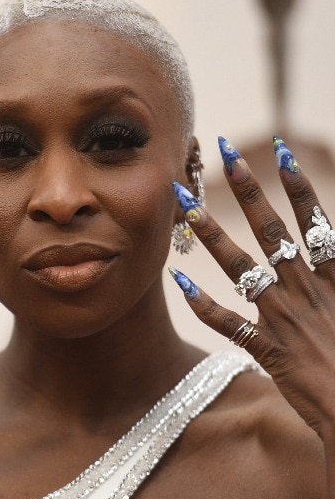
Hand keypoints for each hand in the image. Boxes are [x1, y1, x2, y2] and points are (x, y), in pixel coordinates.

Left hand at [169, 137, 334, 439]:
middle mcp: (306, 291)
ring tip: (188, 207)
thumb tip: (332, 240)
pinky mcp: (268, 347)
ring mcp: (284, 318)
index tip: (280, 151)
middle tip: (224, 156)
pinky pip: (228, 323)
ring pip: (242, 267)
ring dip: (213, 235)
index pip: (315, 222)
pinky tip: (178, 281)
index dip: (298, 186)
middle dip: (249, 192)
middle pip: (272, 232)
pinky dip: (202, 303)